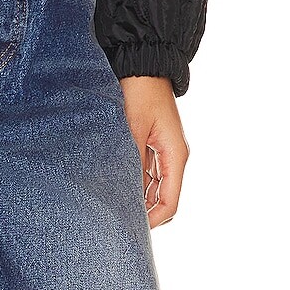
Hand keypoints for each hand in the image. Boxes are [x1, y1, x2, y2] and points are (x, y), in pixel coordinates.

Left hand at [118, 75, 188, 226]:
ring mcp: (164, 148)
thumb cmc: (141, 91)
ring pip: (154, 185)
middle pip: (163, 197)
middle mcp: (173, 156)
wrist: (143, 61)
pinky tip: (116, 181)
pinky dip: (135, 179)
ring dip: (138, 195)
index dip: (152, 221)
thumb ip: (132, 163)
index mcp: (175, 156)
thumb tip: (126, 193)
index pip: (169, 203)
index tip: (131, 228)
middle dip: (144, 211)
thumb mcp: (133, 128)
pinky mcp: (153, 140)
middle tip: (118, 218)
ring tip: (114, 202)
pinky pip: (147, 169)